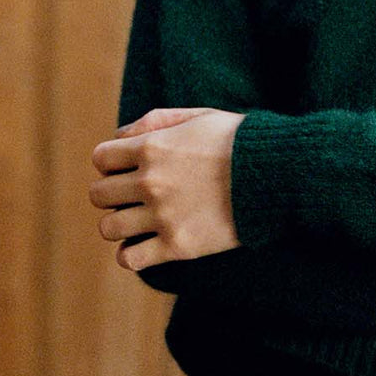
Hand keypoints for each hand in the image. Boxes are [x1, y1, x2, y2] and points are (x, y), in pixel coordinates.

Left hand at [89, 106, 244, 270]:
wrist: (276, 175)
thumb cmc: (239, 142)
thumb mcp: (199, 117)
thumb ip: (155, 120)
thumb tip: (119, 135)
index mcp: (153, 147)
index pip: (101, 158)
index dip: (113, 163)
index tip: (129, 168)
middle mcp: (150, 182)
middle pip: (99, 195)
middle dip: (114, 193)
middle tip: (137, 195)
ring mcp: (162, 216)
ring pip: (109, 228)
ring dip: (120, 224)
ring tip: (140, 221)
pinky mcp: (177, 245)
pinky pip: (129, 258)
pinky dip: (131, 253)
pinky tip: (145, 245)